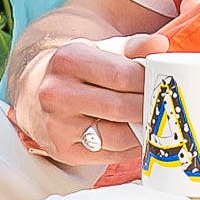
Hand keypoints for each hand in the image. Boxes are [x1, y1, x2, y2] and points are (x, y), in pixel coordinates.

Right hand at [10, 30, 159, 166]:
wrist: (35, 92)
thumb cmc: (77, 70)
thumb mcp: (101, 50)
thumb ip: (133, 47)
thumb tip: (160, 45)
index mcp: (68, 60)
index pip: (123, 75)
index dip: (150, 82)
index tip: (164, 85)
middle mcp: (57, 93)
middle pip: (121, 107)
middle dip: (149, 108)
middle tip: (165, 105)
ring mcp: (57, 125)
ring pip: (117, 136)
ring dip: (143, 131)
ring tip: (153, 121)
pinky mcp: (62, 150)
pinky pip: (109, 154)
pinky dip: (130, 147)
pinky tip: (137, 136)